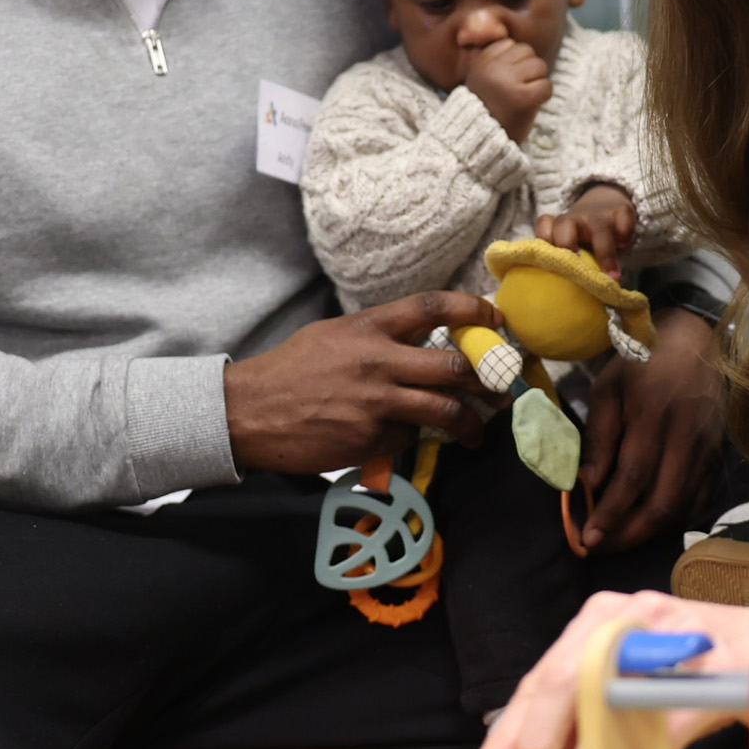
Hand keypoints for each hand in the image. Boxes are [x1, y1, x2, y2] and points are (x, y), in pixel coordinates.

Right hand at [225, 291, 504, 474]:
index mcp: (368, 328)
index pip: (432, 307)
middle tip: (501, 389)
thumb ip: (378, 337)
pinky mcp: (370, 439)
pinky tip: (401, 440)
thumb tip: (422, 344)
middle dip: (487, 380)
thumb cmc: (290, 371)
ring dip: (470, 424)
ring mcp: (376, 404)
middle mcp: (378, 362)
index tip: (496, 319)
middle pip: (455, 366)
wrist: (247, 412)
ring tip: (478, 432)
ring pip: (444, 411)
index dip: (472, 310)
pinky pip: (408, 439)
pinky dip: (411, 440)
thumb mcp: (334, 335)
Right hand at [463, 39, 551, 143]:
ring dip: (536, 81)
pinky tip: (530, 105)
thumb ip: (495, 58)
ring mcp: (508, 83)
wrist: (479, 140)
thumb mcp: (481, 77)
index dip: (514, 61)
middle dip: (528, 68)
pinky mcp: (523, 99)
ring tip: (523, 96)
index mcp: (482, 61)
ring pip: (539, 65)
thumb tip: (511, 36)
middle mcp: (493, 69)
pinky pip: (547, 85)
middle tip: (517, 89)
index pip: (510, 43)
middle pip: (527, 51)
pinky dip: (543, 96)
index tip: (505, 79)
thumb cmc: (485, 107)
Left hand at [537, 183, 637, 275]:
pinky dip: (625, 234)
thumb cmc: (582, 239)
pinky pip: (623, 220)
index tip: (548, 257)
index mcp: (557, 227)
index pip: (544, 225)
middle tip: (575, 267)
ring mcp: (598, 215)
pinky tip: (624, 246)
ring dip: (605, 253)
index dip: (545, 238)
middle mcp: (575, 219)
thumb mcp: (570, 247)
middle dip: (567, 243)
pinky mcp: (620, 212)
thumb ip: (563, 263)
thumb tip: (562, 295)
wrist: (604, 206)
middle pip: (565, 224)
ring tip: (612, 276)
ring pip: (598, 228)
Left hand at [577, 308, 723, 550]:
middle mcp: (686, 436)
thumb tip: (590, 484)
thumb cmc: (642, 363)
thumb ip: (599, 435)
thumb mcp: (609, 387)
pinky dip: (675, 519)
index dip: (611, 511)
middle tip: (601, 546)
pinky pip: (700, 499)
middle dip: (629, 533)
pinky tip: (651, 525)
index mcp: (654, 413)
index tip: (588, 535)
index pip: (633, 476)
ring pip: (682, 506)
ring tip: (620, 540)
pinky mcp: (718, 455)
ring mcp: (707, 448)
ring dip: (650, 532)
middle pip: (663, 501)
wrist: (696, 341)